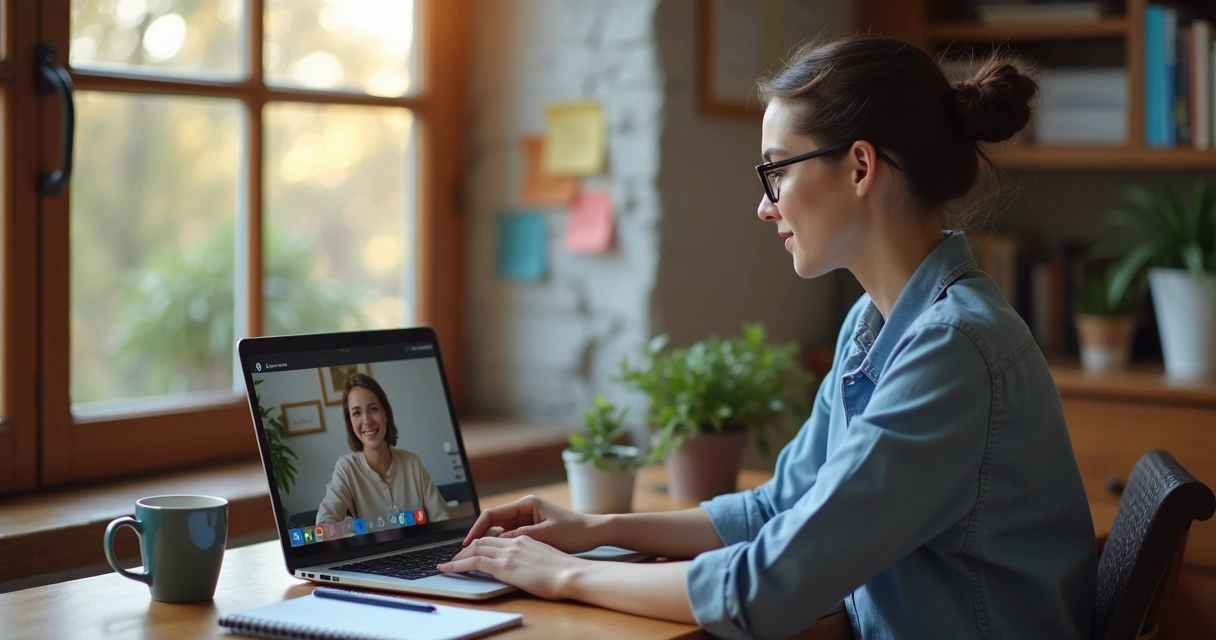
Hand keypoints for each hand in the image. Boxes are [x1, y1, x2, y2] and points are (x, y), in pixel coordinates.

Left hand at [438, 536, 588, 599]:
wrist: (570, 573)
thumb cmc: (565, 570)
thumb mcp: (547, 557)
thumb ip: (533, 557)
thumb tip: (526, 565)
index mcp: (526, 538)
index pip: (498, 536)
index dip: (483, 541)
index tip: (474, 548)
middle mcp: (515, 541)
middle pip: (484, 540)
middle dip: (468, 548)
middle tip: (456, 556)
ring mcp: (508, 551)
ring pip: (476, 548)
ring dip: (459, 556)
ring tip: (447, 563)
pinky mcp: (504, 565)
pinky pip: (474, 561)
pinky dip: (458, 564)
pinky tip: (448, 567)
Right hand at [463, 495, 602, 552]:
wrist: (594, 533)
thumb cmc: (574, 531)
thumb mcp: (545, 535)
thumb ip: (519, 537)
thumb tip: (496, 542)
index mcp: (526, 504)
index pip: (492, 514)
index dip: (477, 528)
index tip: (467, 542)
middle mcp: (525, 509)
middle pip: (494, 522)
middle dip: (480, 536)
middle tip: (466, 552)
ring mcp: (528, 519)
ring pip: (501, 530)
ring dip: (491, 542)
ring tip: (477, 556)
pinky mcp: (532, 528)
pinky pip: (511, 536)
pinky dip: (503, 546)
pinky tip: (497, 557)